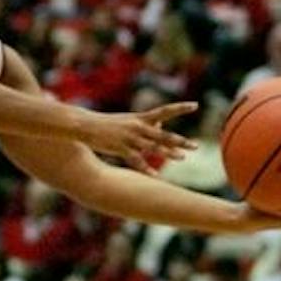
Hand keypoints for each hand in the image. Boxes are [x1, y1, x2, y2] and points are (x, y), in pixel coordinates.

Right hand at [80, 100, 196, 171]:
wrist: (85, 125)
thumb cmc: (108, 124)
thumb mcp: (129, 120)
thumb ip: (146, 123)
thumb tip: (162, 124)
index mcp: (140, 118)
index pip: (164, 111)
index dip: (180, 108)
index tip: (195, 105)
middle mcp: (137, 126)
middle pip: (163, 134)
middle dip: (180, 141)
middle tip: (196, 146)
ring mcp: (129, 138)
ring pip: (153, 146)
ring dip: (168, 153)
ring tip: (182, 158)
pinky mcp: (120, 148)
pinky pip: (136, 160)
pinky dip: (146, 168)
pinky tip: (155, 175)